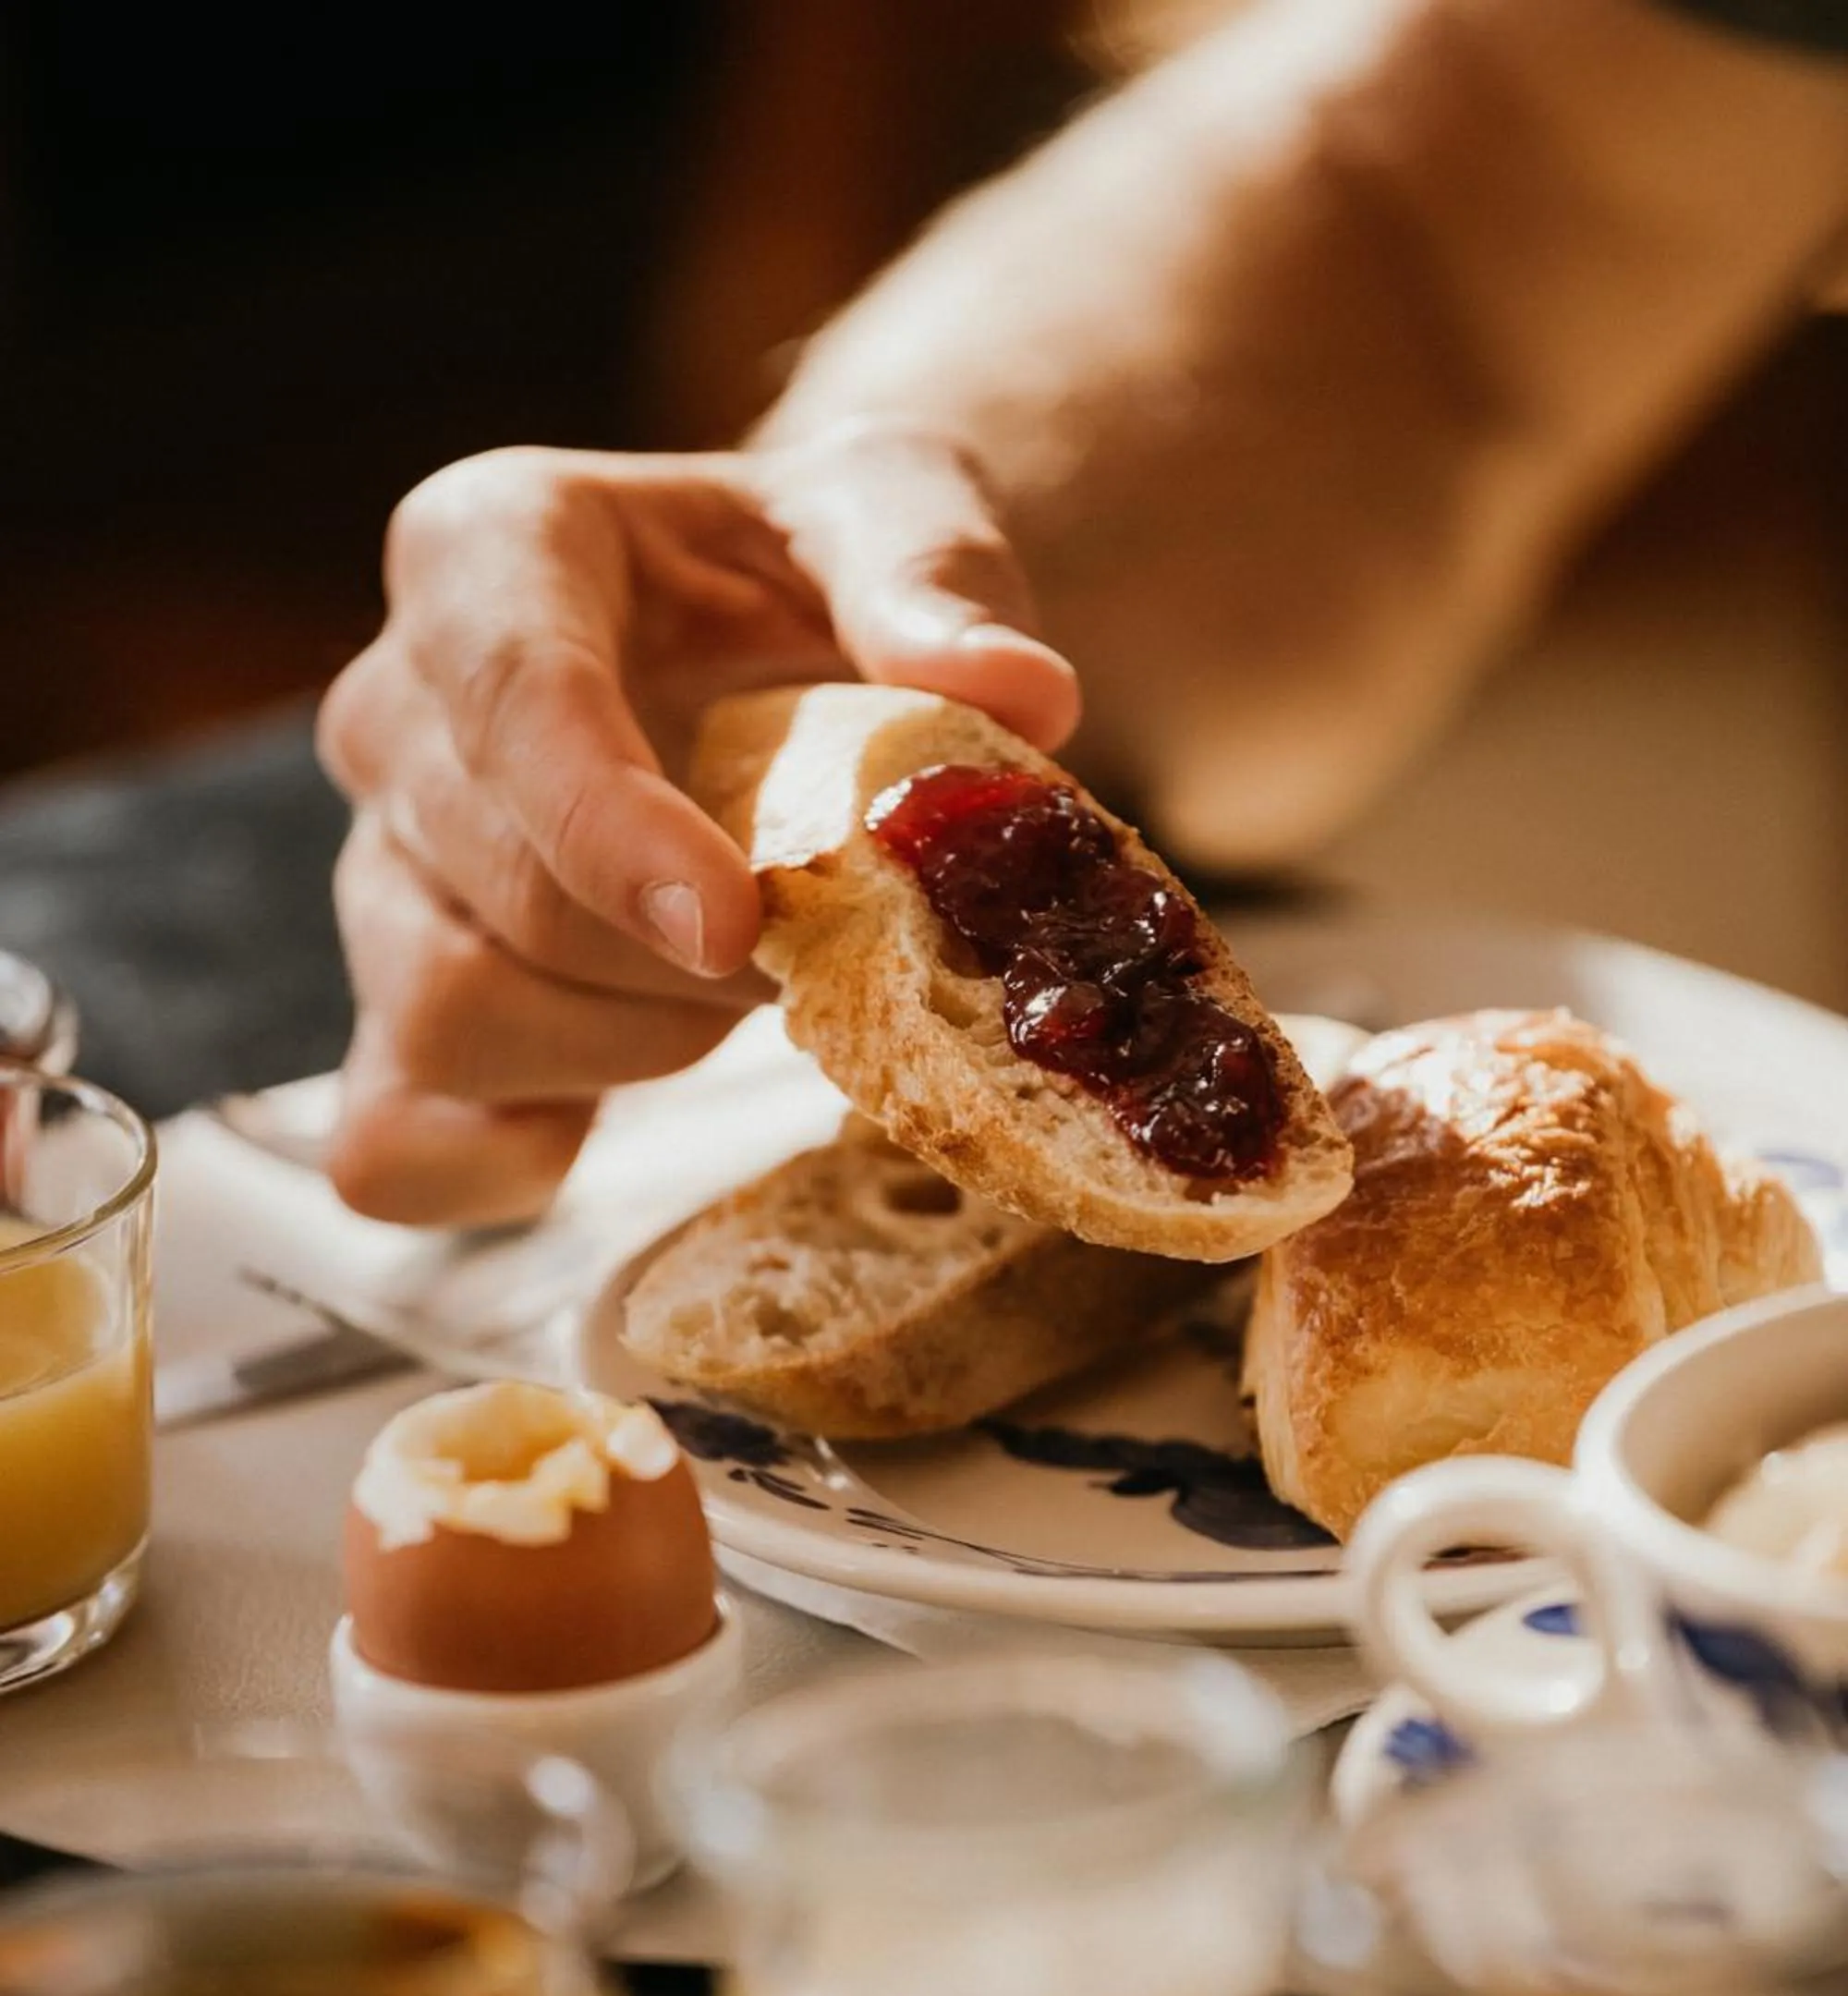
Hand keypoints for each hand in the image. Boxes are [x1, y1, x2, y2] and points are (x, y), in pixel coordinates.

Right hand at [317, 428, 1077, 1222]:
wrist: (761, 637)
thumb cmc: (806, 573)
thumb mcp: (891, 512)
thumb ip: (936, 582)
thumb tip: (1022, 694)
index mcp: (486, 553)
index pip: (513, 701)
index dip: (612, 832)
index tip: (735, 927)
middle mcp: (394, 713)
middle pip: (508, 894)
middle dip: (684, 961)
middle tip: (825, 945)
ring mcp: (380, 872)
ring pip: (450, 1017)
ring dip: (629, 1050)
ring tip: (744, 993)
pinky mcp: (394, 1006)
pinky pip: (392, 1140)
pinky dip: (497, 1164)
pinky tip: (605, 1124)